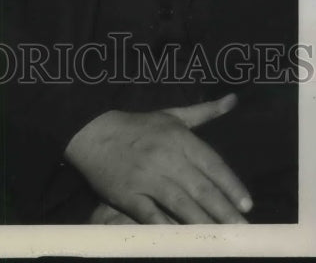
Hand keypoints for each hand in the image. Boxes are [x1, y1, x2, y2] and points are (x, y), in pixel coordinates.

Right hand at [65, 94, 251, 223]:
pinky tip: (182, 240)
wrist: (92, 132)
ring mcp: (146, 177)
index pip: (212, 164)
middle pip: (201, 189)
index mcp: (178, 137)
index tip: (248, 205)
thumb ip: (204, 112)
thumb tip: (234, 100)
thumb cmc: (138, 126)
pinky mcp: (128, 194)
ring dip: (203, 224)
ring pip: (181, 205)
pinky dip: (167, 228)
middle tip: (243, 231)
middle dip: (225, 212)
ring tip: (221, 240)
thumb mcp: (171, 115)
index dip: (232, 186)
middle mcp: (166, 157)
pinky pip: (152, 215)